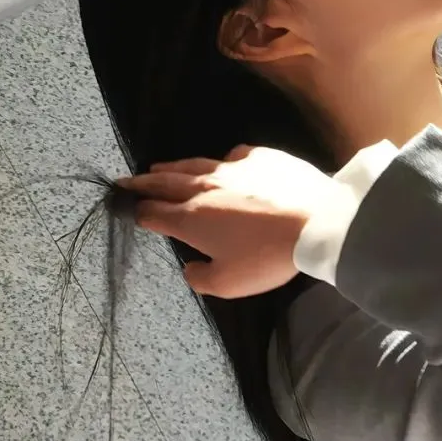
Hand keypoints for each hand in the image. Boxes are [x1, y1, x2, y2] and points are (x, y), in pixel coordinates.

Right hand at [118, 145, 335, 297]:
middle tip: (125, 181)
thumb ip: (201, 278)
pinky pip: (234, 157)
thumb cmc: (268, 257)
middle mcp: (205, 188)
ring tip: (158, 168)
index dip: (138, 212)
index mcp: (191, 219)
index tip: (126, 208)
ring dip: (172, 167)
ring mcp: (232, 168)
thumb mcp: (229, 284)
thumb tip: (190, 267)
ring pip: (194, 164)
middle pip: (165, 183)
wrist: (316, 222)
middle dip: (143, 183)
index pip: (154, 213)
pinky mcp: (261, 157)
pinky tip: (223, 164)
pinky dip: (222, 162)